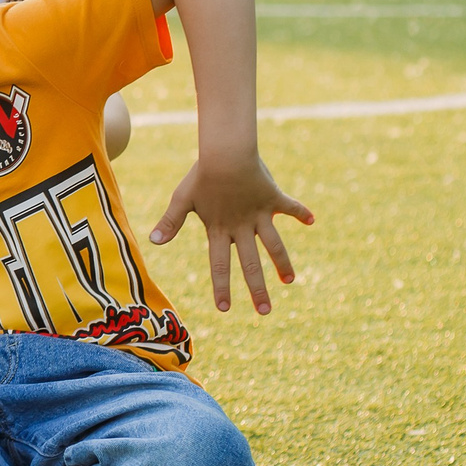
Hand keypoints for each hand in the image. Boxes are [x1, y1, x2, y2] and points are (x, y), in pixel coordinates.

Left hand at [149, 153, 312, 313]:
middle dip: (258, 290)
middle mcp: (241, 227)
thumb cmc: (201, 175)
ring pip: (274, 244)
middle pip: (251, 264)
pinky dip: (301, 211)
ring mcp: (259, 214)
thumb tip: (153, 242)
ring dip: (282, 263)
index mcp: (219, 229)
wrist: (225, 153)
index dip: (221, 286)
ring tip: (290, 280)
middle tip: (264, 312)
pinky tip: (312, 220)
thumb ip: (171, 221)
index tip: (224, 309)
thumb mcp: (183, 198)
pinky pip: (290, 206)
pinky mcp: (272, 198)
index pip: (220, 264)